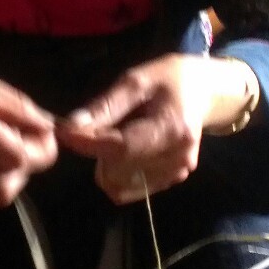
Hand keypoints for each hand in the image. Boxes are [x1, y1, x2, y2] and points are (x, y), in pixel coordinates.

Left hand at [57, 54, 256, 203]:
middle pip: (118, 171)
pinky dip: (120, 171)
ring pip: (121, 185)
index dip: (88, 144)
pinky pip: (131, 187)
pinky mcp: (172, 180)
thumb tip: (71, 127)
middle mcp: (178, 158)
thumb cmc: (168, 80)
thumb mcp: (136, 80)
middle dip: (97, 153)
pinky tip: (128, 148)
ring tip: (115, 136)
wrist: (204, 92)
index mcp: (172, 129)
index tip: (64, 132)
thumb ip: (105, 106)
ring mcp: (177, 173)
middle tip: (92, 128)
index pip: (121, 148)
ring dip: (107, 165)